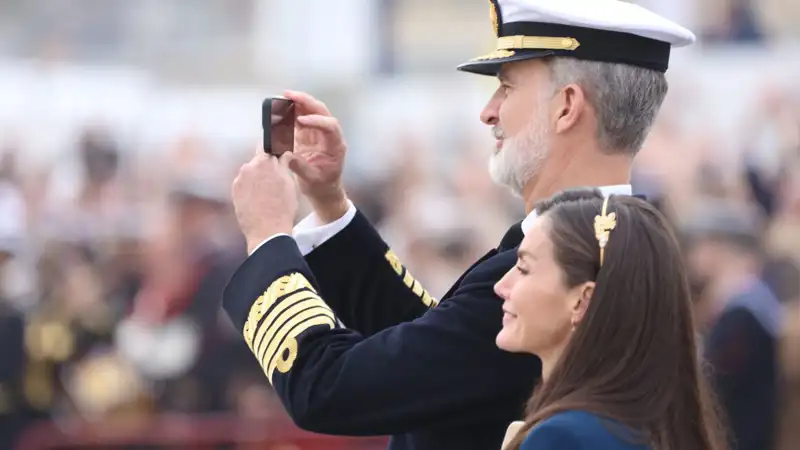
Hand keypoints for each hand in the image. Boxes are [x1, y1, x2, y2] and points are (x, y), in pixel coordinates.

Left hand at [232, 149, 297, 253]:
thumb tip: (285, 154)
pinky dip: (249, 191)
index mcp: (263, 161)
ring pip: (249, 175)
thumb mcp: (290, 184)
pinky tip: (258, 202)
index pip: (265, 148)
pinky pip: (243, 187)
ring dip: (256, 180)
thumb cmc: (282, 208)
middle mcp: (247, 168)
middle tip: (275, 182)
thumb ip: (285, 165)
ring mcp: (238, 181)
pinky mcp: (234, 194)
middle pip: (256, 163)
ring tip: (266, 195)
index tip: (277, 159)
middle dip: (264, 169)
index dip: (272, 154)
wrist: (267, 231)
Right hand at [282, 90, 348, 222]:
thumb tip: (286, 155)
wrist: (324, 190)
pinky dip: (291, 112)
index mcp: (336, 145)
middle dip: (306, 101)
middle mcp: (329, 135)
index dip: (317, 121)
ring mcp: (318, 133)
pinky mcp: (308, 135)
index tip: (301, 121)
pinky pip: (301, 119)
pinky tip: (280, 108)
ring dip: (298, 103)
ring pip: (311, 111)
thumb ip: (300, 167)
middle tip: (289, 95)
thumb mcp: (312, 180)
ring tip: (283, 97)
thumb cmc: (322, 186)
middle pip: (321, 111)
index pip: (330, 126)